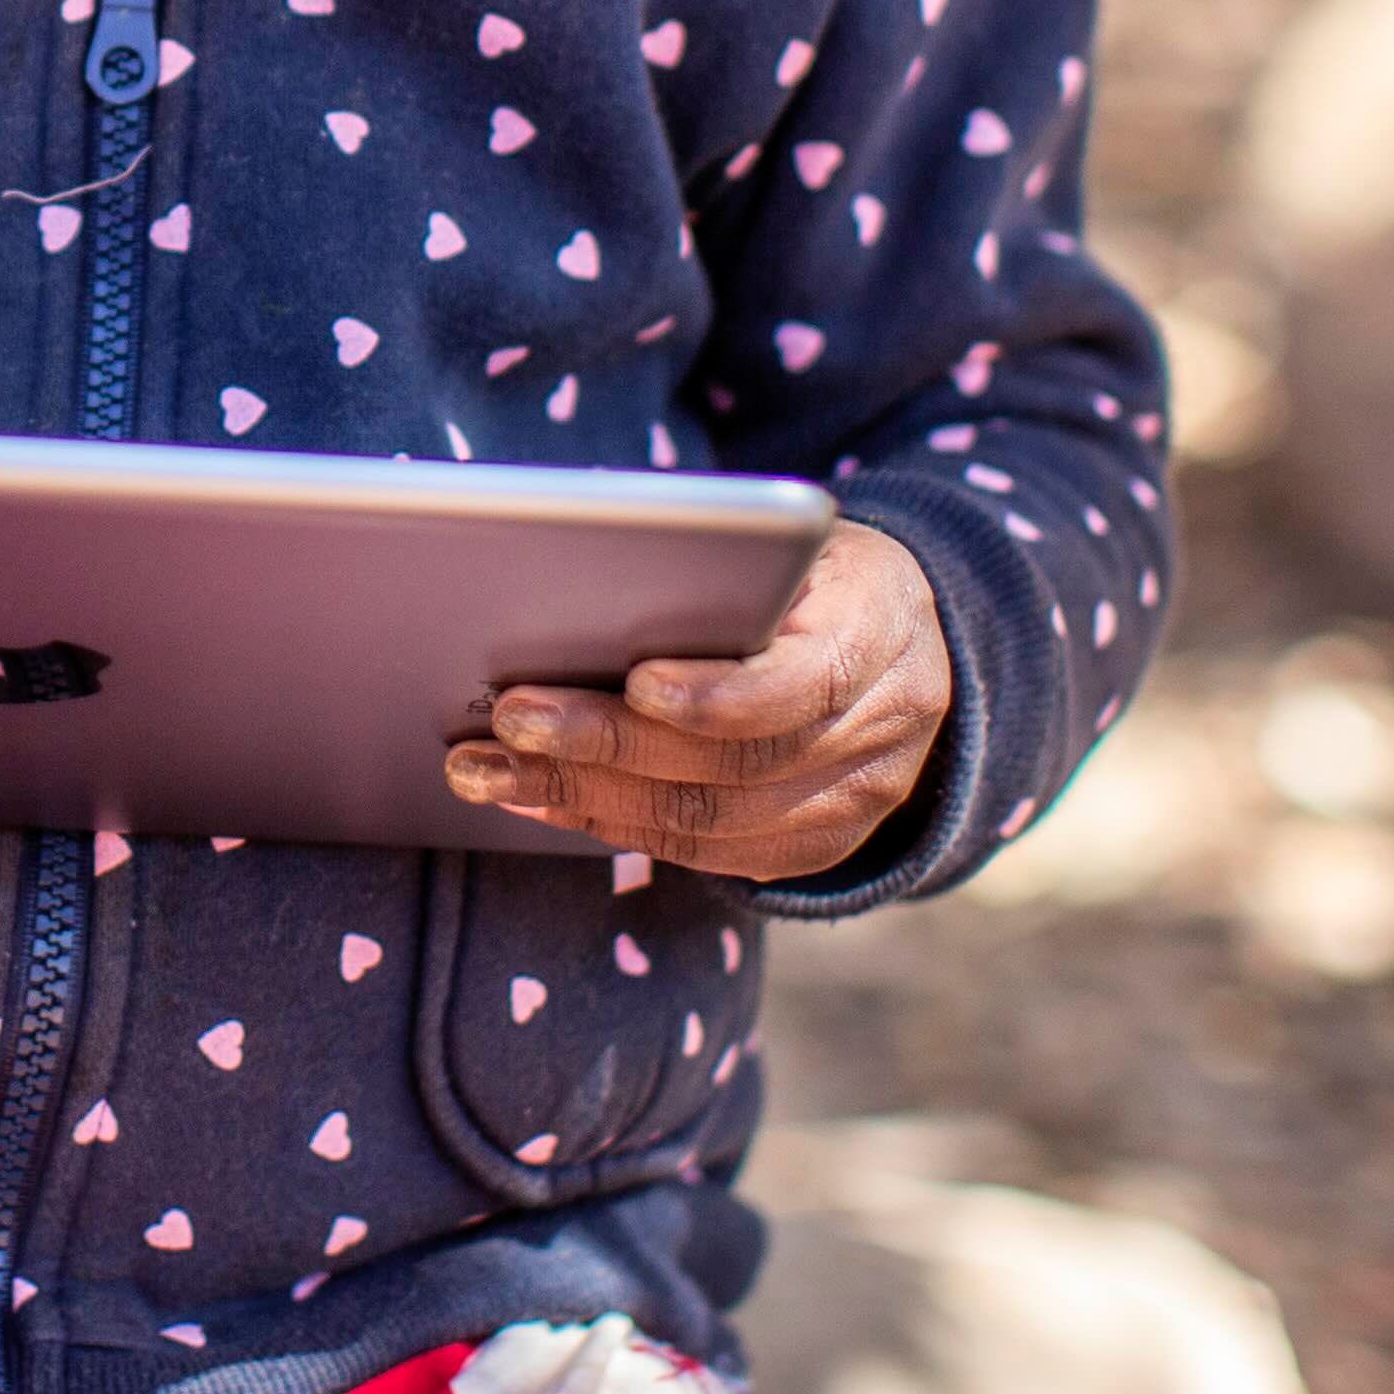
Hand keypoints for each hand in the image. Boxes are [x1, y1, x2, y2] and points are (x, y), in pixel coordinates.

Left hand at [442, 524, 946, 880]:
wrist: (904, 638)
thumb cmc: (812, 570)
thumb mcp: (791, 541)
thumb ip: (717, 564)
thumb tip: (575, 581)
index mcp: (878, 627)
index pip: (803, 682)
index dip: (717, 694)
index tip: (635, 680)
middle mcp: (884, 726)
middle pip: (737, 761)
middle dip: (608, 745)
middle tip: (508, 722)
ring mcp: (858, 800)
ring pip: (713, 821)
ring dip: (586, 798)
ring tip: (488, 771)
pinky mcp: (819, 845)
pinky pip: (711, 853)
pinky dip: (614, 826)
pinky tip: (540, 800)